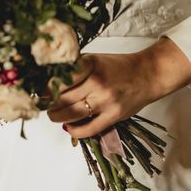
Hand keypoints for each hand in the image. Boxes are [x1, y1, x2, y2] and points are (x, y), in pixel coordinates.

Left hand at [47, 37, 190, 138]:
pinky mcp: (114, 115)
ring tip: (54, 115)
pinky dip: (74, 131)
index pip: (58, 78)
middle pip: (61, 97)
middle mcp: (98, 81)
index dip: (46, 87)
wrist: (149, 74)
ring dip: (57, 117)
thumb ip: (75, 70)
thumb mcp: (96, 60)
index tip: (42, 91)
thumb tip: (49, 86)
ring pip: (70, 113)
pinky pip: (87, 129)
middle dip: (49, 103)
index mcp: (91, 63)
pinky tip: (70, 127)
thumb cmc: (120, 67)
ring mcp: (106, 100)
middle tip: (46, 104)